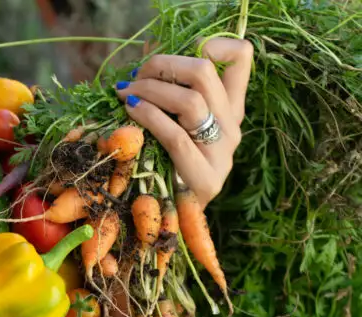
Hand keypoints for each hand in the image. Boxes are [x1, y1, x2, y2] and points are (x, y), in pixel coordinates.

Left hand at [115, 37, 253, 206]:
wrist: (175, 222)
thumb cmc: (167, 166)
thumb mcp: (172, 125)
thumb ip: (167, 93)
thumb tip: (144, 58)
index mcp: (230, 109)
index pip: (241, 59)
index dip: (215, 43)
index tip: (179, 55)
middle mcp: (231, 126)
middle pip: (204, 72)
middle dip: (162, 66)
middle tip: (135, 77)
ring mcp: (222, 152)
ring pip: (190, 100)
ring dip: (150, 90)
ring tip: (126, 95)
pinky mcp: (205, 177)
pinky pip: (175, 136)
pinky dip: (148, 117)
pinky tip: (130, 112)